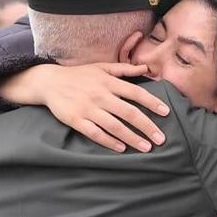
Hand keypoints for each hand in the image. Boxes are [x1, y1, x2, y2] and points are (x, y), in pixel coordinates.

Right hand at [0, 63, 169, 152]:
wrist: (49, 82)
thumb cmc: (79, 75)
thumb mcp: (102, 67)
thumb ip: (125, 69)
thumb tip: (146, 69)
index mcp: (109, 82)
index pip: (136, 92)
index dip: (152, 103)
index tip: (166, 112)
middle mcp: (101, 95)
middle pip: (129, 113)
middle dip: (147, 126)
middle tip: (161, 139)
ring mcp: (88, 109)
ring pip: (114, 126)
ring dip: (132, 138)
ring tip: (146, 147)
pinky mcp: (76, 120)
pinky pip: (95, 133)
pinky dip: (109, 141)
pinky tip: (121, 148)